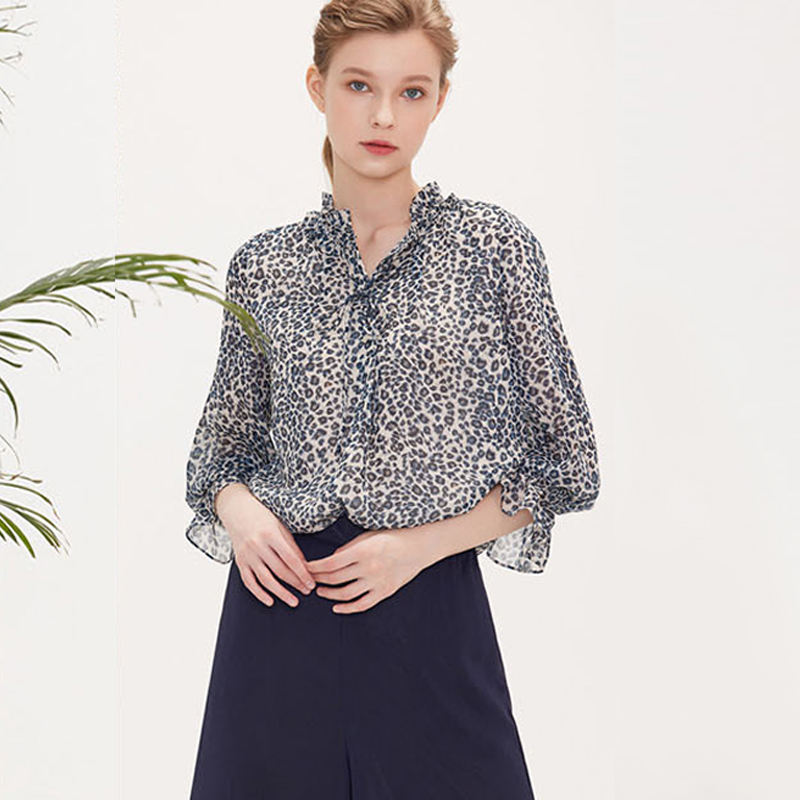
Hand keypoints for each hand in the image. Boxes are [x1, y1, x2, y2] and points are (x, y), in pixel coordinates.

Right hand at [216, 483, 315, 608]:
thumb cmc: (262, 517)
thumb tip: (305, 566)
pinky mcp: (239, 562)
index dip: (302, 573)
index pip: (290, 559)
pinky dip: (259, 593)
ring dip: (281, 593)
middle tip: (307, 592)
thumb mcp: (280, 527)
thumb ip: (291, 546)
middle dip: (295, 583)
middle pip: (280, 571)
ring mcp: (247, 555)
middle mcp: (257, 545)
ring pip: (265, 579)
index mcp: (270, 534)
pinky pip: (249, 582)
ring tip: (293, 601)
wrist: (236, 510)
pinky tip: (270, 601)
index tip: (312, 583)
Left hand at [305, 527, 430, 613]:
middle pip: (335, 579)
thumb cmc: (393, 536)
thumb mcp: (368, 535)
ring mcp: (377, 582)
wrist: (420, 546)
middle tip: (308, 580)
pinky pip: (362, 605)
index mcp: (363, 550)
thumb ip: (348, 548)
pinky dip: (347, 609)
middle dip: (318, 580)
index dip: (314, 568)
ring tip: (320, 592)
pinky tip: (336, 607)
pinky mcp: (385, 592)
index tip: (304, 568)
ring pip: (345, 594)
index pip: (330, 563)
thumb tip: (330, 560)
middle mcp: (369, 567)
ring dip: (329, 594)